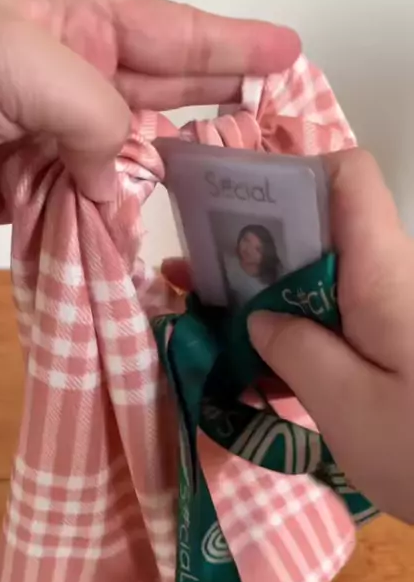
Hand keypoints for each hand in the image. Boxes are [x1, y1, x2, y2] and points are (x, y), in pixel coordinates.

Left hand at [0, 0, 299, 233]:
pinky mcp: (27, 195)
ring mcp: (49, 140)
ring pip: (128, 160)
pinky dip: (118, 222)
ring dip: (172, 176)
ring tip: (231, 187)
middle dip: (216, 106)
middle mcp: (68, 77)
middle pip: (159, 94)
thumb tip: (116, 178)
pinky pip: (89, 209)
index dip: (229, 45)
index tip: (285, 54)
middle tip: (276, 126)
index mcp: (71, 22)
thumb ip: (95, 112)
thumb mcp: (26, 59)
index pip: (169, 32)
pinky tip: (156, 228)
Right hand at [163, 150, 413, 523]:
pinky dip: (290, 333)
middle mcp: (388, 281)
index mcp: (382, 276)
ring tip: (204, 318)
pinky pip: (332, 320)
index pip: (347, 180)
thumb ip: (297, 352)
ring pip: (319, 278)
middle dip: (253, 244)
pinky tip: (251, 364)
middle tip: (192, 275)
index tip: (229, 211)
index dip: (289, 176)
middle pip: (320, 229)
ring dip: (264, 294)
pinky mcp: (388, 346)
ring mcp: (389, 315)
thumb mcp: (348, 406)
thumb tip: (260, 317)